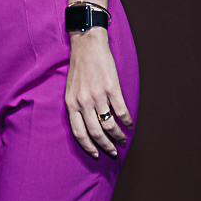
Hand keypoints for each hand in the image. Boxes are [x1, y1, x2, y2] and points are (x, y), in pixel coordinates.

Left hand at [65, 27, 132, 158]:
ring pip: (109, 125)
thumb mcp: (71, 89)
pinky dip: (127, 121)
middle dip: (106, 146)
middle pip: (96, 132)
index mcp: (71, 103)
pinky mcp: (111, 88)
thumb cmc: (79, 67)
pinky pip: (121, 111)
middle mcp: (83, 101)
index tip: (96, 155)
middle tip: (114, 152)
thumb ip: (76, 106)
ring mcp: (98, 95)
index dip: (88, 146)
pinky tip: (129, 124)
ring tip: (123, 139)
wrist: (87, 45)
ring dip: (118, 135)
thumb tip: (87, 125)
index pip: (78, 132)